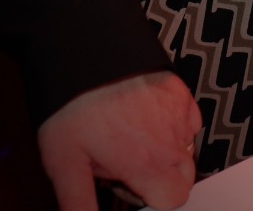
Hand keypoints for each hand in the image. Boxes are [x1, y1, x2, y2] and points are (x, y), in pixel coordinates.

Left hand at [35, 71, 201, 210]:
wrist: (85, 56)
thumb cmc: (73, 109)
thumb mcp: (65, 166)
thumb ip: (79, 205)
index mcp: (146, 164)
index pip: (174, 200)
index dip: (149, 199)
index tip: (127, 185)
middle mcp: (170, 141)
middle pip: (184, 177)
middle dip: (160, 178)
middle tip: (126, 163)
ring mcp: (179, 114)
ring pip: (186, 149)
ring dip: (165, 153)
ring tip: (131, 138)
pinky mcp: (180, 92)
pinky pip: (188, 121)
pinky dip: (172, 127)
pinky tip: (144, 119)